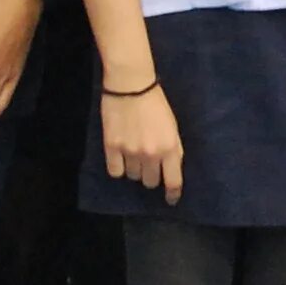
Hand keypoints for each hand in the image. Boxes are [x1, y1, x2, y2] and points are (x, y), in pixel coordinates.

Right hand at [102, 85, 183, 204]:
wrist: (131, 85)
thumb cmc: (156, 104)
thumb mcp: (173, 126)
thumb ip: (174, 149)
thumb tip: (172, 169)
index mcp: (170, 148)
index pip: (173, 181)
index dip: (172, 194)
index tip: (171, 199)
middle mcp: (151, 154)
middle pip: (150, 182)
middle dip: (152, 176)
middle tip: (148, 164)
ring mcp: (130, 152)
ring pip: (133, 177)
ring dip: (135, 169)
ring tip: (133, 154)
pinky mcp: (112, 147)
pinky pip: (115, 172)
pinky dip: (118, 168)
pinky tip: (120, 158)